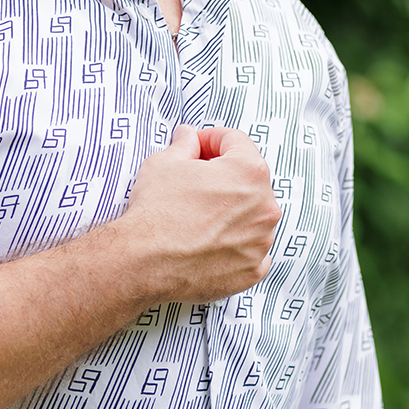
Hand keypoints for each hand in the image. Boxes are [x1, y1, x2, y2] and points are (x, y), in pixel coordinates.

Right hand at [114, 124, 280, 303]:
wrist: (143, 262)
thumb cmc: (155, 211)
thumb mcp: (164, 163)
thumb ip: (185, 145)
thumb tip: (188, 137)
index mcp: (249, 171)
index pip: (237, 142)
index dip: (211, 140)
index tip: (196, 147)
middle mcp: (265, 206)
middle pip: (249, 180)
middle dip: (224, 176)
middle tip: (195, 182)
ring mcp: (261, 242)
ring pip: (252, 217)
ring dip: (233, 211)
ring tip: (200, 215)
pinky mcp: (252, 270)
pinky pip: (251, 251)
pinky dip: (235, 246)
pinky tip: (210, 243)